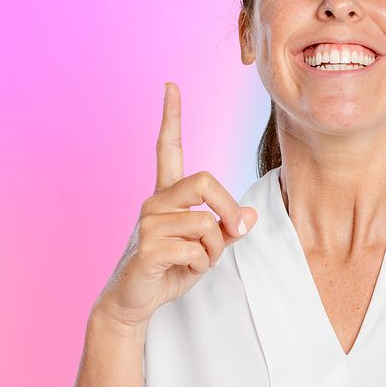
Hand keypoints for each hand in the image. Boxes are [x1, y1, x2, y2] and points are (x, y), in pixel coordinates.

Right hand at [94, 82, 258, 329]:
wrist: (134, 301)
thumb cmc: (170, 269)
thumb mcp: (208, 248)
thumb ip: (228, 229)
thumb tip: (250, 216)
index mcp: (167, 196)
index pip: (167, 147)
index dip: (171, 117)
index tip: (171, 85)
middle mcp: (154, 202)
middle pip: (204, 181)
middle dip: (228, 208)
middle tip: (235, 232)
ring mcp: (148, 224)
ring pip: (205, 224)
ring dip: (214, 249)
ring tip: (198, 260)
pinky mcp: (147, 248)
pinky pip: (194, 249)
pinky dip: (201, 264)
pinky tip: (184, 270)